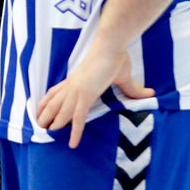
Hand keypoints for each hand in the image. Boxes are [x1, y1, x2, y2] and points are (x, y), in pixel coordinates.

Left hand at [35, 43, 152, 148]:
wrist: (112, 46)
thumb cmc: (115, 56)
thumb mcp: (124, 76)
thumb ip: (133, 89)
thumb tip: (150, 93)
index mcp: (76, 80)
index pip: (56, 91)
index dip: (47, 101)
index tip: (40, 109)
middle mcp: (73, 86)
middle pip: (53, 103)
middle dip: (45, 115)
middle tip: (39, 126)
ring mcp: (78, 91)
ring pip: (60, 112)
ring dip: (53, 124)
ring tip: (47, 135)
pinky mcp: (86, 96)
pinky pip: (78, 118)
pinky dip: (75, 132)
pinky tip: (72, 144)